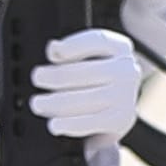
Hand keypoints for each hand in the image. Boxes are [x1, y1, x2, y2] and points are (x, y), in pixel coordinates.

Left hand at [29, 23, 143, 145]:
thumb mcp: (84, 56)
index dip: (73, 45)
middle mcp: (127, 70)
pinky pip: (90, 122)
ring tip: (38, 104)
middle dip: (54, 76)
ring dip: (55, 103)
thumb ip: (69, 49)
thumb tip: (54, 49)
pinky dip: (69, 124)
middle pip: (85, 72)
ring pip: (83, 99)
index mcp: (119, 48)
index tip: (52, 53)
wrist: (115, 108)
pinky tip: (55, 125)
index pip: (97, 40)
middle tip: (37, 78)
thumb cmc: (93, 77)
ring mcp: (125, 96)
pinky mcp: (120, 120)